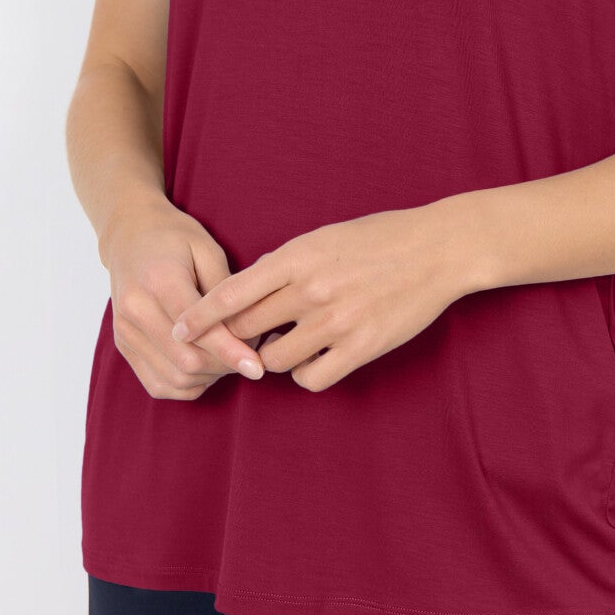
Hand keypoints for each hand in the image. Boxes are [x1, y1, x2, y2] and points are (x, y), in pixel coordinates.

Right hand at [103, 202, 265, 398]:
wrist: (130, 234)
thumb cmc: (175, 238)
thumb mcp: (208, 250)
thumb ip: (225, 291)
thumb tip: (249, 331)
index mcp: (159, 279)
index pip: (198, 328)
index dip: (231, 351)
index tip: (257, 366)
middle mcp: (136, 309)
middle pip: (186, 360)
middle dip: (225, 366)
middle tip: (249, 354)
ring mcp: (125, 331)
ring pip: (174, 378)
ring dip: (209, 377)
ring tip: (228, 358)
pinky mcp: (123, 345)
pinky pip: (158, 384)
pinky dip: (187, 385)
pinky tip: (205, 367)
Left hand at [169, 205, 466, 391]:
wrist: (437, 249)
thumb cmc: (378, 238)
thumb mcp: (323, 236)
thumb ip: (284, 262)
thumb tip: (251, 287)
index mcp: (297, 256)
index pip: (231, 292)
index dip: (198, 317)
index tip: (177, 331)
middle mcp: (311, 290)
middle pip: (245, 330)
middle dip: (232, 341)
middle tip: (234, 345)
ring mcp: (336, 322)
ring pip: (274, 361)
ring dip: (271, 358)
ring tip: (285, 344)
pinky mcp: (361, 348)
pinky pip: (311, 378)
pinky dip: (305, 373)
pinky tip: (313, 357)